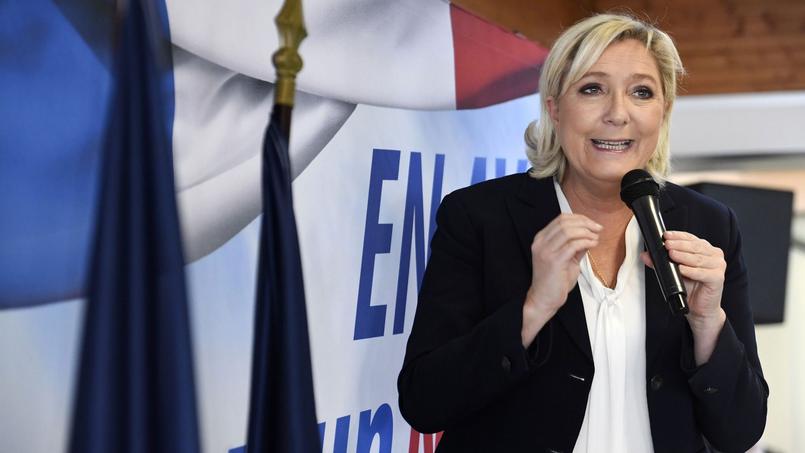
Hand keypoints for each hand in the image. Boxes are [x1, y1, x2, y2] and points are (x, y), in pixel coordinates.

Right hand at [521, 213, 600, 345]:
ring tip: (596, 237)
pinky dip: (586, 242)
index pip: (561, 219)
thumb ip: (575, 246)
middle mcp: (541, 242)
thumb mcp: (566, 259)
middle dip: (585, 223)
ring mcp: (546, 251)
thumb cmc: (555, 281)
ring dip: (586, 232)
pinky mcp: (554, 261)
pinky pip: (573, 245)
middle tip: (598, 229)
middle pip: (565, 222)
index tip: (593, 224)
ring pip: (569, 231)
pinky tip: (593, 244)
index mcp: (541, 239)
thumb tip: (590, 235)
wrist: (544, 299)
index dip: (579, 218)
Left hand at [640, 230, 726, 363]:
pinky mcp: (718, 278)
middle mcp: (713, 255)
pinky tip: (682, 269)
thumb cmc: (690, 287)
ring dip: (684, 256)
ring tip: (672, 255)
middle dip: (679, 245)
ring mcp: (718, 265)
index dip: (678, 236)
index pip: (691, 238)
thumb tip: (645, 255)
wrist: (699, 307)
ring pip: (698, 259)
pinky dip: (691, 271)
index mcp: (705, 249)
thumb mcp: (673, 271)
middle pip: (695, 247)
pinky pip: (703, 273)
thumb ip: (660, 262)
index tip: (666, 235)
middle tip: (667, 245)